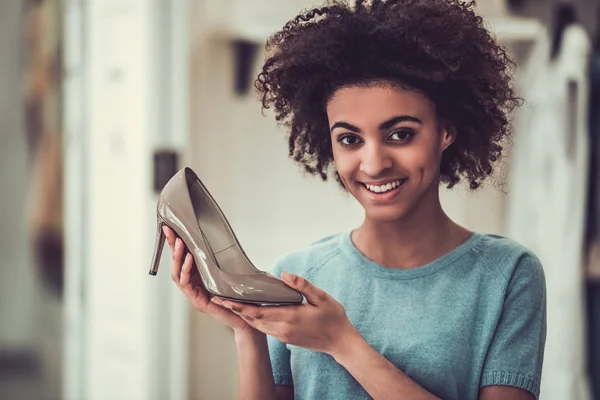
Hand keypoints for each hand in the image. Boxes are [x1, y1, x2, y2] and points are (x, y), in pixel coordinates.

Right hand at [163, 226, 252, 333]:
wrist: (244, 318)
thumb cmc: (235, 297)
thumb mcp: (226, 274)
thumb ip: (219, 260)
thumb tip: (218, 238)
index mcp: (196, 278)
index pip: (181, 259)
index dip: (175, 244)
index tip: (171, 227)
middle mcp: (191, 286)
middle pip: (175, 265)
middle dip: (172, 247)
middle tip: (170, 231)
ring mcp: (192, 295)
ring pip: (177, 275)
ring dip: (177, 258)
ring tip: (180, 243)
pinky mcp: (197, 302)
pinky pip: (187, 284)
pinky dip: (187, 270)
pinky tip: (190, 258)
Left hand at [211, 271, 358, 355]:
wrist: (340, 342)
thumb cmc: (333, 318)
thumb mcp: (321, 297)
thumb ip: (302, 285)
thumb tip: (284, 274)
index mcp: (290, 317)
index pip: (258, 311)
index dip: (239, 306)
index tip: (225, 299)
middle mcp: (283, 329)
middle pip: (252, 319)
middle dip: (235, 309)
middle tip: (219, 298)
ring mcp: (283, 336)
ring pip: (257, 325)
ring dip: (243, 315)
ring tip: (230, 303)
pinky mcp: (285, 338)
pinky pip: (265, 328)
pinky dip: (254, 319)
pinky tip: (250, 311)